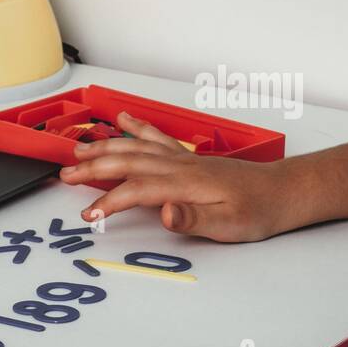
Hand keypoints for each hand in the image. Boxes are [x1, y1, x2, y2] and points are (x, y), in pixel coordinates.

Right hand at [57, 109, 293, 241]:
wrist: (282, 192)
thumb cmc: (258, 211)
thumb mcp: (228, 226)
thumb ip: (193, 220)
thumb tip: (163, 214)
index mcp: (186, 184)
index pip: (136, 190)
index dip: (108, 202)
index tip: (88, 215)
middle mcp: (181, 166)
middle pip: (128, 162)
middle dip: (94, 167)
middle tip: (64, 174)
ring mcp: (184, 159)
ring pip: (137, 148)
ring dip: (106, 147)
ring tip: (78, 150)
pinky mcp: (190, 159)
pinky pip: (156, 138)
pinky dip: (137, 128)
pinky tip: (123, 120)